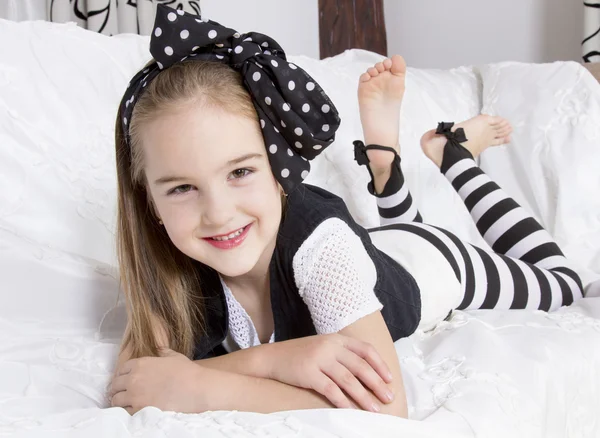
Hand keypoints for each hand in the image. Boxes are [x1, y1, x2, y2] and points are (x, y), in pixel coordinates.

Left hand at [108, 348, 208, 414]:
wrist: (195, 388)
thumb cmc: (186, 371)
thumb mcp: (174, 356)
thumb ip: (163, 352)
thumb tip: (159, 347)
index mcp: (140, 364)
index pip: (121, 369)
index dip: (122, 375)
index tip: (125, 380)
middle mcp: (133, 379)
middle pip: (115, 385)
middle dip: (117, 389)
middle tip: (122, 393)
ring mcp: (134, 395)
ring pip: (116, 400)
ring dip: (119, 401)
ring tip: (125, 403)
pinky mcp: (139, 410)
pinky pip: (124, 412)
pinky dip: (126, 412)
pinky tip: (132, 411)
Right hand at [267, 334, 393, 411]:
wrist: (272, 358)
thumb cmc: (301, 355)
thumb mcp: (324, 346)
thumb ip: (343, 353)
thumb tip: (368, 371)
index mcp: (337, 339)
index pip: (365, 350)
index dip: (380, 364)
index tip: (390, 378)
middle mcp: (330, 347)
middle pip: (360, 366)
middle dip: (377, 383)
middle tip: (389, 397)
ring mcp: (319, 359)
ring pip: (348, 380)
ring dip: (364, 396)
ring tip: (374, 409)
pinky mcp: (308, 373)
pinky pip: (330, 389)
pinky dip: (343, 401)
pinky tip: (351, 410)